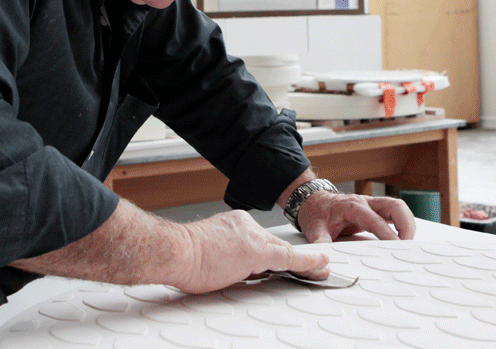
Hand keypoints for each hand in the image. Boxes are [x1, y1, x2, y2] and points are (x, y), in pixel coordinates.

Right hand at [174, 210, 328, 292]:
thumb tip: (233, 271)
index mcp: (233, 224)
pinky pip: (290, 258)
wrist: (174, 251)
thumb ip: (225, 258)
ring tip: (321, 269)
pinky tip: (321, 266)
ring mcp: (252, 238)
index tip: (283, 259)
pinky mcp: (257, 252)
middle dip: (295, 258)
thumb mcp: (207, 252)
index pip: (261, 239)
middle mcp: (245, 226)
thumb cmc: (180, 255)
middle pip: (276, 244)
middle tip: (315, 265)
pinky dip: (308, 263)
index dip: (275, 251)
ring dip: (305, 262)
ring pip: (284, 251)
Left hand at [295, 192, 416, 242]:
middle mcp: (365, 203)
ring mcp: (372, 205)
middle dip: (406, 225)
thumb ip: (320, 243)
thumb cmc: (315, 212)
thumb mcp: (313, 228)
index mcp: (351, 206)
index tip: (397, 246)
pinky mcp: (375, 210)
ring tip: (408, 244)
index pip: (375, 220)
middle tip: (408, 245)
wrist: (312, 201)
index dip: (387, 233)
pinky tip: (403, 239)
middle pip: (395, 206)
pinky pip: (394, 214)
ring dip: (408, 224)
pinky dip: (403, 225)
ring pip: (398, 208)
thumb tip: (324, 259)